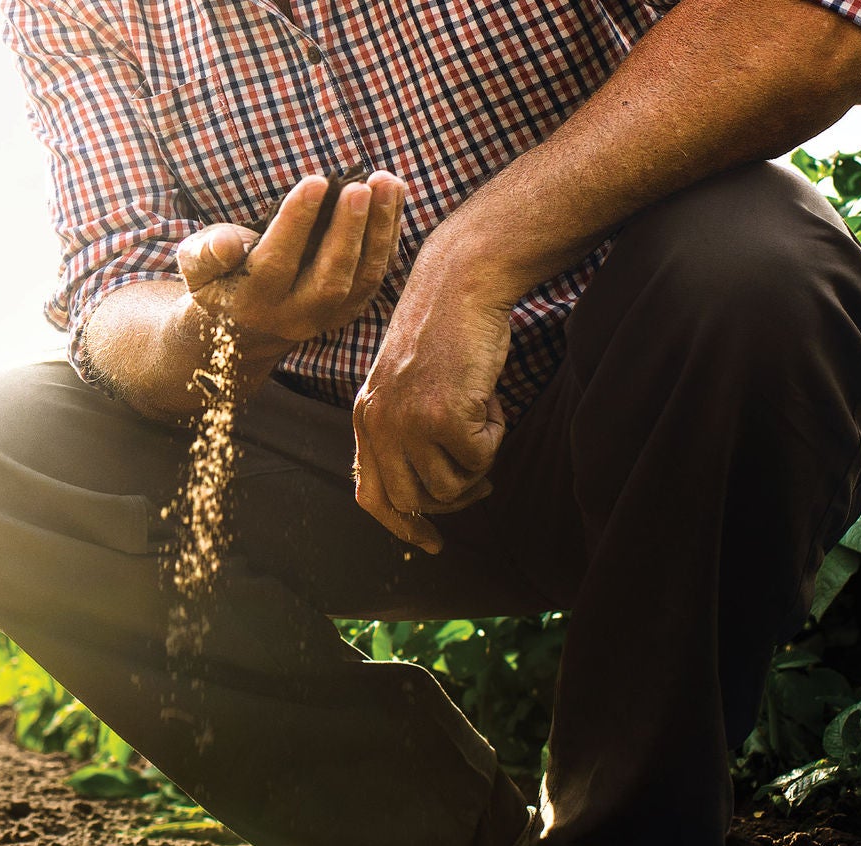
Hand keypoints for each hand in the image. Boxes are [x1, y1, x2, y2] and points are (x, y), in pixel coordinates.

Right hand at [176, 171, 405, 361]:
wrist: (242, 326)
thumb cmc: (217, 279)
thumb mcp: (195, 265)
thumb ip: (204, 254)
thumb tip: (226, 243)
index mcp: (252, 301)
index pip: (277, 262)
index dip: (297, 222)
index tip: (315, 181)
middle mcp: (294, 316)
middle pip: (329, 279)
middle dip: (347, 231)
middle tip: (360, 187)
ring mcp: (327, 316)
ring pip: (362, 278)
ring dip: (379, 229)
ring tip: (386, 182)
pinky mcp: (350, 308)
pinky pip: (376, 272)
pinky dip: (388, 234)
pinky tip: (393, 195)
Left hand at [350, 255, 515, 553]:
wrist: (460, 285)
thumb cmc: (445, 332)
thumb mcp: (407, 384)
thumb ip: (405, 431)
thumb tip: (434, 493)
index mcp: (366, 418)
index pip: (370, 494)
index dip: (400, 526)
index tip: (430, 544)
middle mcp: (378, 424)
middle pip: (412, 501)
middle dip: (453, 500)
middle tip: (482, 482)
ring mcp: (408, 422)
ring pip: (451, 486)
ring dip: (477, 460)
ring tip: (481, 415)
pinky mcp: (443, 415)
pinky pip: (480, 458)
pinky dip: (494, 434)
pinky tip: (489, 397)